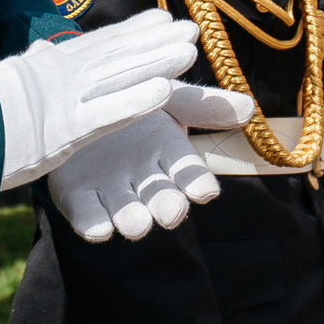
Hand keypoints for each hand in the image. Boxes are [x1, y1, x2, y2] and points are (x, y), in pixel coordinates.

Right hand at [0, 11, 203, 187]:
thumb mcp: (3, 83)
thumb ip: (26, 70)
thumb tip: (37, 52)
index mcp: (46, 66)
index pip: (97, 42)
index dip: (133, 29)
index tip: (163, 17)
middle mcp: (58, 75)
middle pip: (115, 54)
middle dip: (156, 41)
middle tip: (193, 27)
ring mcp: (62, 100)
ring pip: (118, 76)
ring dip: (156, 62)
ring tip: (189, 50)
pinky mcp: (62, 130)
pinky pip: (106, 114)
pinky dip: (135, 101)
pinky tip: (164, 91)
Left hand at [49, 86, 253, 241]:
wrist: (74, 99)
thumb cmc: (128, 97)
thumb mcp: (161, 94)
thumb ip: (199, 104)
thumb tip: (249, 107)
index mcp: (168, 152)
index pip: (189, 171)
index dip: (197, 182)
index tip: (205, 192)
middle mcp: (144, 178)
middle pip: (161, 198)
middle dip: (168, 207)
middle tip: (172, 213)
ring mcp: (111, 191)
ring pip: (127, 213)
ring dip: (134, 222)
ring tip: (139, 225)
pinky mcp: (79, 199)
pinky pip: (87, 216)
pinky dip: (93, 224)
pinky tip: (98, 230)